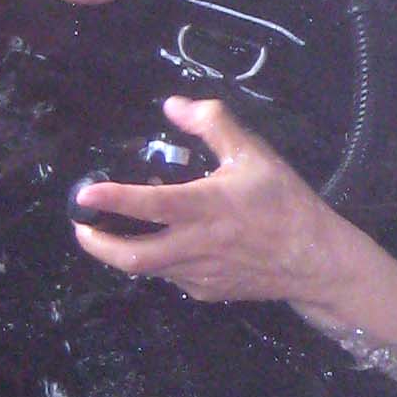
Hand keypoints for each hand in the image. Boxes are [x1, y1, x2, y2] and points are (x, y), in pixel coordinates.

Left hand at [70, 98, 396, 347]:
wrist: (315, 260)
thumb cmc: (284, 202)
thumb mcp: (254, 154)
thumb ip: (213, 124)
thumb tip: (174, 105)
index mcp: (205, 207)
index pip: (148, 205)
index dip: (112, 200)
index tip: (83, 195)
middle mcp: (195, 245)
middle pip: (131, 257)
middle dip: (97, 245)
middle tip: (81, 227)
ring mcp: (198, 274)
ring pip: (147, 269)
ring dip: (123, 252)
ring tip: (112, 233)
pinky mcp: (206, 291)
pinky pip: (171, 276)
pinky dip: (157, 261)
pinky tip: (163, 244)